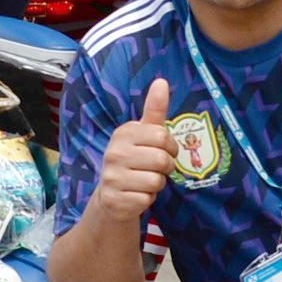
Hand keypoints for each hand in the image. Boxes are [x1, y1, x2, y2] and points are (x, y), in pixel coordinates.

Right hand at [84, 79, 178, 226]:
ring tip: (144, 181)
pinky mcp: (115, 200)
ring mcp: (112, 177)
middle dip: (165, 167)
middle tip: (154, 169)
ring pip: (156, 181)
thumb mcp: (144, 134)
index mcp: (123, 134)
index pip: (162, 136)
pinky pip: (148, 198)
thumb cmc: (134, 160)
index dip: (170, 147)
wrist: (112, 197)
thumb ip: (154, 109)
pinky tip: (136, 194)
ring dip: (157, 184)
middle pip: (162, 160)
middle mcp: (114, 153)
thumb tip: (161, 81)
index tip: (162, 151)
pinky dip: (148, 199)